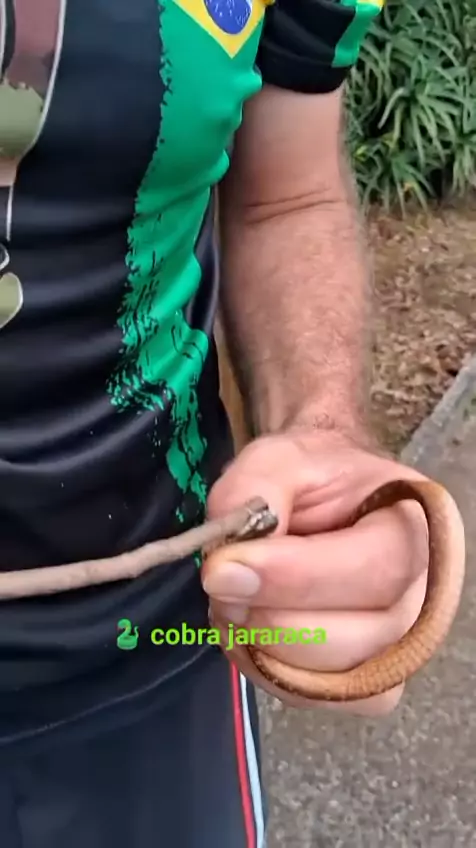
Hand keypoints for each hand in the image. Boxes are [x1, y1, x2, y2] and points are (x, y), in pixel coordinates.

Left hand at [201, 431, 429, 715]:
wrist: (320, 499)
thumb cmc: (309, 477)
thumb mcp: (277, 459)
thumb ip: (253, 493)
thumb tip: (229, 565)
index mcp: (418, 527)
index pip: (375, 570)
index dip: (296, 578)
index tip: (223, 569)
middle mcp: (422, 595)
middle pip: (356, 636)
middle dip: (269, 615)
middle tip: (220, 580)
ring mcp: (398, 646)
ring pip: (330, 677)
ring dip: (262, 643)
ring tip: (237, 597)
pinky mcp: (365, 682)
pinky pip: (315, 697)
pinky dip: (269, 669)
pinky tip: (253, 628)